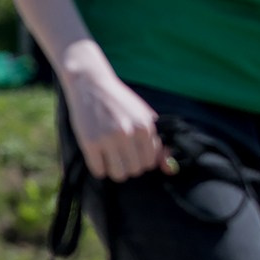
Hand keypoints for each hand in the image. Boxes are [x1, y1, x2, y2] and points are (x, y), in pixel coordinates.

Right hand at [58, 48, 166, 182]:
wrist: (91, 85)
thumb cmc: (120, 102)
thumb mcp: (143, 117)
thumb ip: (157, 143)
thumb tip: (170, 170)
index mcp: (145, 127)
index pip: (150, 162)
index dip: (141, 160)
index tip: (132, 152)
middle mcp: (128, 133)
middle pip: (135, 170)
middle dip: (127, 165)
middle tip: (119, 154)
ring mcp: (108, 138)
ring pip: (118, 174)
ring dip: (114, 169)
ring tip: (109, 157)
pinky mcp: (89, 143)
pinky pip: (98, 171)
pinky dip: (98, 167)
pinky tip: (97, 155)